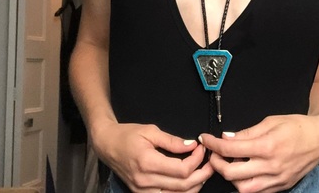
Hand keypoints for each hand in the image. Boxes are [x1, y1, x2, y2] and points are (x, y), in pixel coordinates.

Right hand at [92, 121, 213, 191]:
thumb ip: (172, 141)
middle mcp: (146, 181)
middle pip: (182, 186)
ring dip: (194, 186)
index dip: (197, 160)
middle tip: (211, 163)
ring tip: (203, 173)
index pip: (181, 170)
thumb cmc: (128, 135)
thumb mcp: (151, 131)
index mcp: (148, 163)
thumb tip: (192, 145)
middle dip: (201, 175)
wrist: (107, 145)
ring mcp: (143, 191)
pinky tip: (189, 182)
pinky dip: (181, 192)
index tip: (202, 148)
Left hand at [199, 114, 318, 192]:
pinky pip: (257, 192)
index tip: (206, 139)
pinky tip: (243, 172)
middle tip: (213, 153)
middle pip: (232, 173)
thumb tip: (227, 138)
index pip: (231, 150)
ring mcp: (276, 180)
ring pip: (242, 188)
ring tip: (228, 164)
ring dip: (230, 177)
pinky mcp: (280, 187)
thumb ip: (248, 132)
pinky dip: (245, 184)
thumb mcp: (270, 121)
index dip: (213, 145)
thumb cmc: (297, 126)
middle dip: (216, 163)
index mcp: (267, 146)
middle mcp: (270, 166)